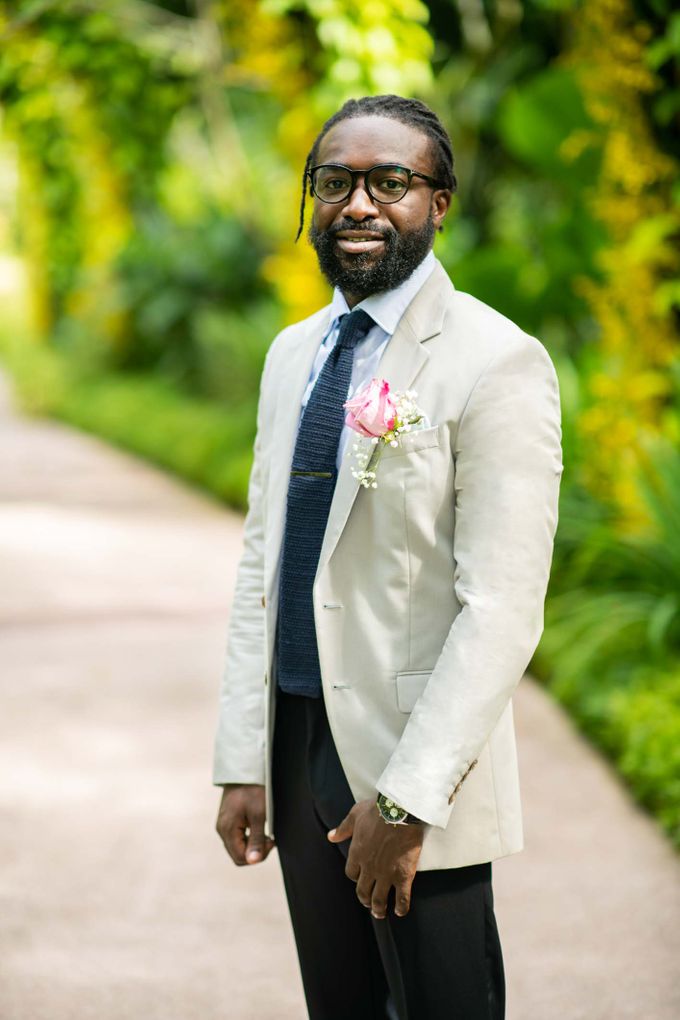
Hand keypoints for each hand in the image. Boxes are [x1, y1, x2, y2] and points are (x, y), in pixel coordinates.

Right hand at [216, 784, 274, 865]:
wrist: (245, 769)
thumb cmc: (253, 789)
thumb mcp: (259, 815)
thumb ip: (256, 839)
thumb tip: (253, 862)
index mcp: (226, 830)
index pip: (240, 858)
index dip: (257, 856)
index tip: (271, 841)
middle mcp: (222, 829)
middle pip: (238, 854)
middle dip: (255, 851)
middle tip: (270, 838)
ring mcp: (224, 824)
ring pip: (238, 846)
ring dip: (253, 844)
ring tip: (266, 833)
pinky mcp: (228, 819)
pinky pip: (238, 837)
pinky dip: (249, 837)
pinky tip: (259, 828)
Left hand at [328, 798, 424, 918]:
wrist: (399, 811)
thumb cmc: (377, 810)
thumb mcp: (355, 815)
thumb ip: (343, 828)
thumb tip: (330, 836)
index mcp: (357, 854)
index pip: (352, 874)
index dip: (356, 878)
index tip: (360, 879)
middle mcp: (369, 868)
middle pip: (363, 891)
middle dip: (365, 900)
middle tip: (369, 904)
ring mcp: (386, 874)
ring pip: (379, 899)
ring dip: (379, 908)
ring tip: (380, 913)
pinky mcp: (403, 875)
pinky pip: (401, 897)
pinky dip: (401, 907)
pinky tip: (400, 911)